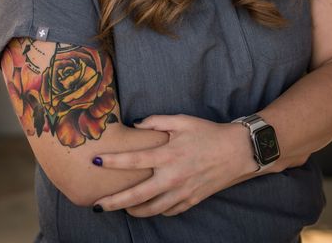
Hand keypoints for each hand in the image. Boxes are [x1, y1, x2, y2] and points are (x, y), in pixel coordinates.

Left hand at [92, 114, 258, 216]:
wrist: (236, 152)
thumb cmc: (207, 133)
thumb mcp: (182, 120)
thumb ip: (156, 121)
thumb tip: (136, 124)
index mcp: (168, 154)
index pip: (133, 160)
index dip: (112, 161)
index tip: (95, 161)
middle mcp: (172, 177)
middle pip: (136, 195)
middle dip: (114, 202)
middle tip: (96, 206)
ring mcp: (182, 192)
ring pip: (151, 209)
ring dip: (132, 210)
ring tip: (121, 207)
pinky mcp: (191, 201)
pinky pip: (168, 211)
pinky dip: (155, 210)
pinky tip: (148, 206)